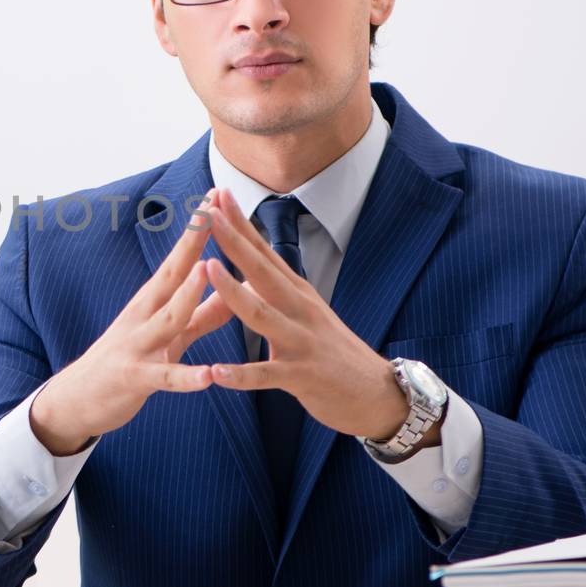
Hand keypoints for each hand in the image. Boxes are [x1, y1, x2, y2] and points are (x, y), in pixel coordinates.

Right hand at [30, 189, 234, 455]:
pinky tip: (210, 376)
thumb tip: (236, 289)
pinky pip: (165, 377)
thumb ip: (202, 314)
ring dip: (188, 295)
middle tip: (212, 212)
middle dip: (192, 243)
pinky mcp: (136, 379)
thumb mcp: (169, 335)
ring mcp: (137, 346)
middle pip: (170, 275)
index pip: (179, 258)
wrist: (77, 399)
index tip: (215, 196)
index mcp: (152, 301)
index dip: (198, 229)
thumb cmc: (129, 361)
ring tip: (209, 273)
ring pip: (167, 318)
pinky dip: (187, 376)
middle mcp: (143, 315)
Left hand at [201, 187, 428, 445]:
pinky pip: (267, 375)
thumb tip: (245, 268)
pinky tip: (216, 372)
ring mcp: (302, 341)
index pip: (265, 251)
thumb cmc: (332, 351)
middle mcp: (300, 309)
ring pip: (263, 315)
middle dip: (234, 241)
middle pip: (262, 270)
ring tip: (207, 269)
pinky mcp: (303, 376)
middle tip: (209, 214)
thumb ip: (275, 290)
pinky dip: (241, 375)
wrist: (378, 393)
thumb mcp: (305, 312)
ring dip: (233, 292)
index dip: (242, 224)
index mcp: (297, 292)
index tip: (218, 193)